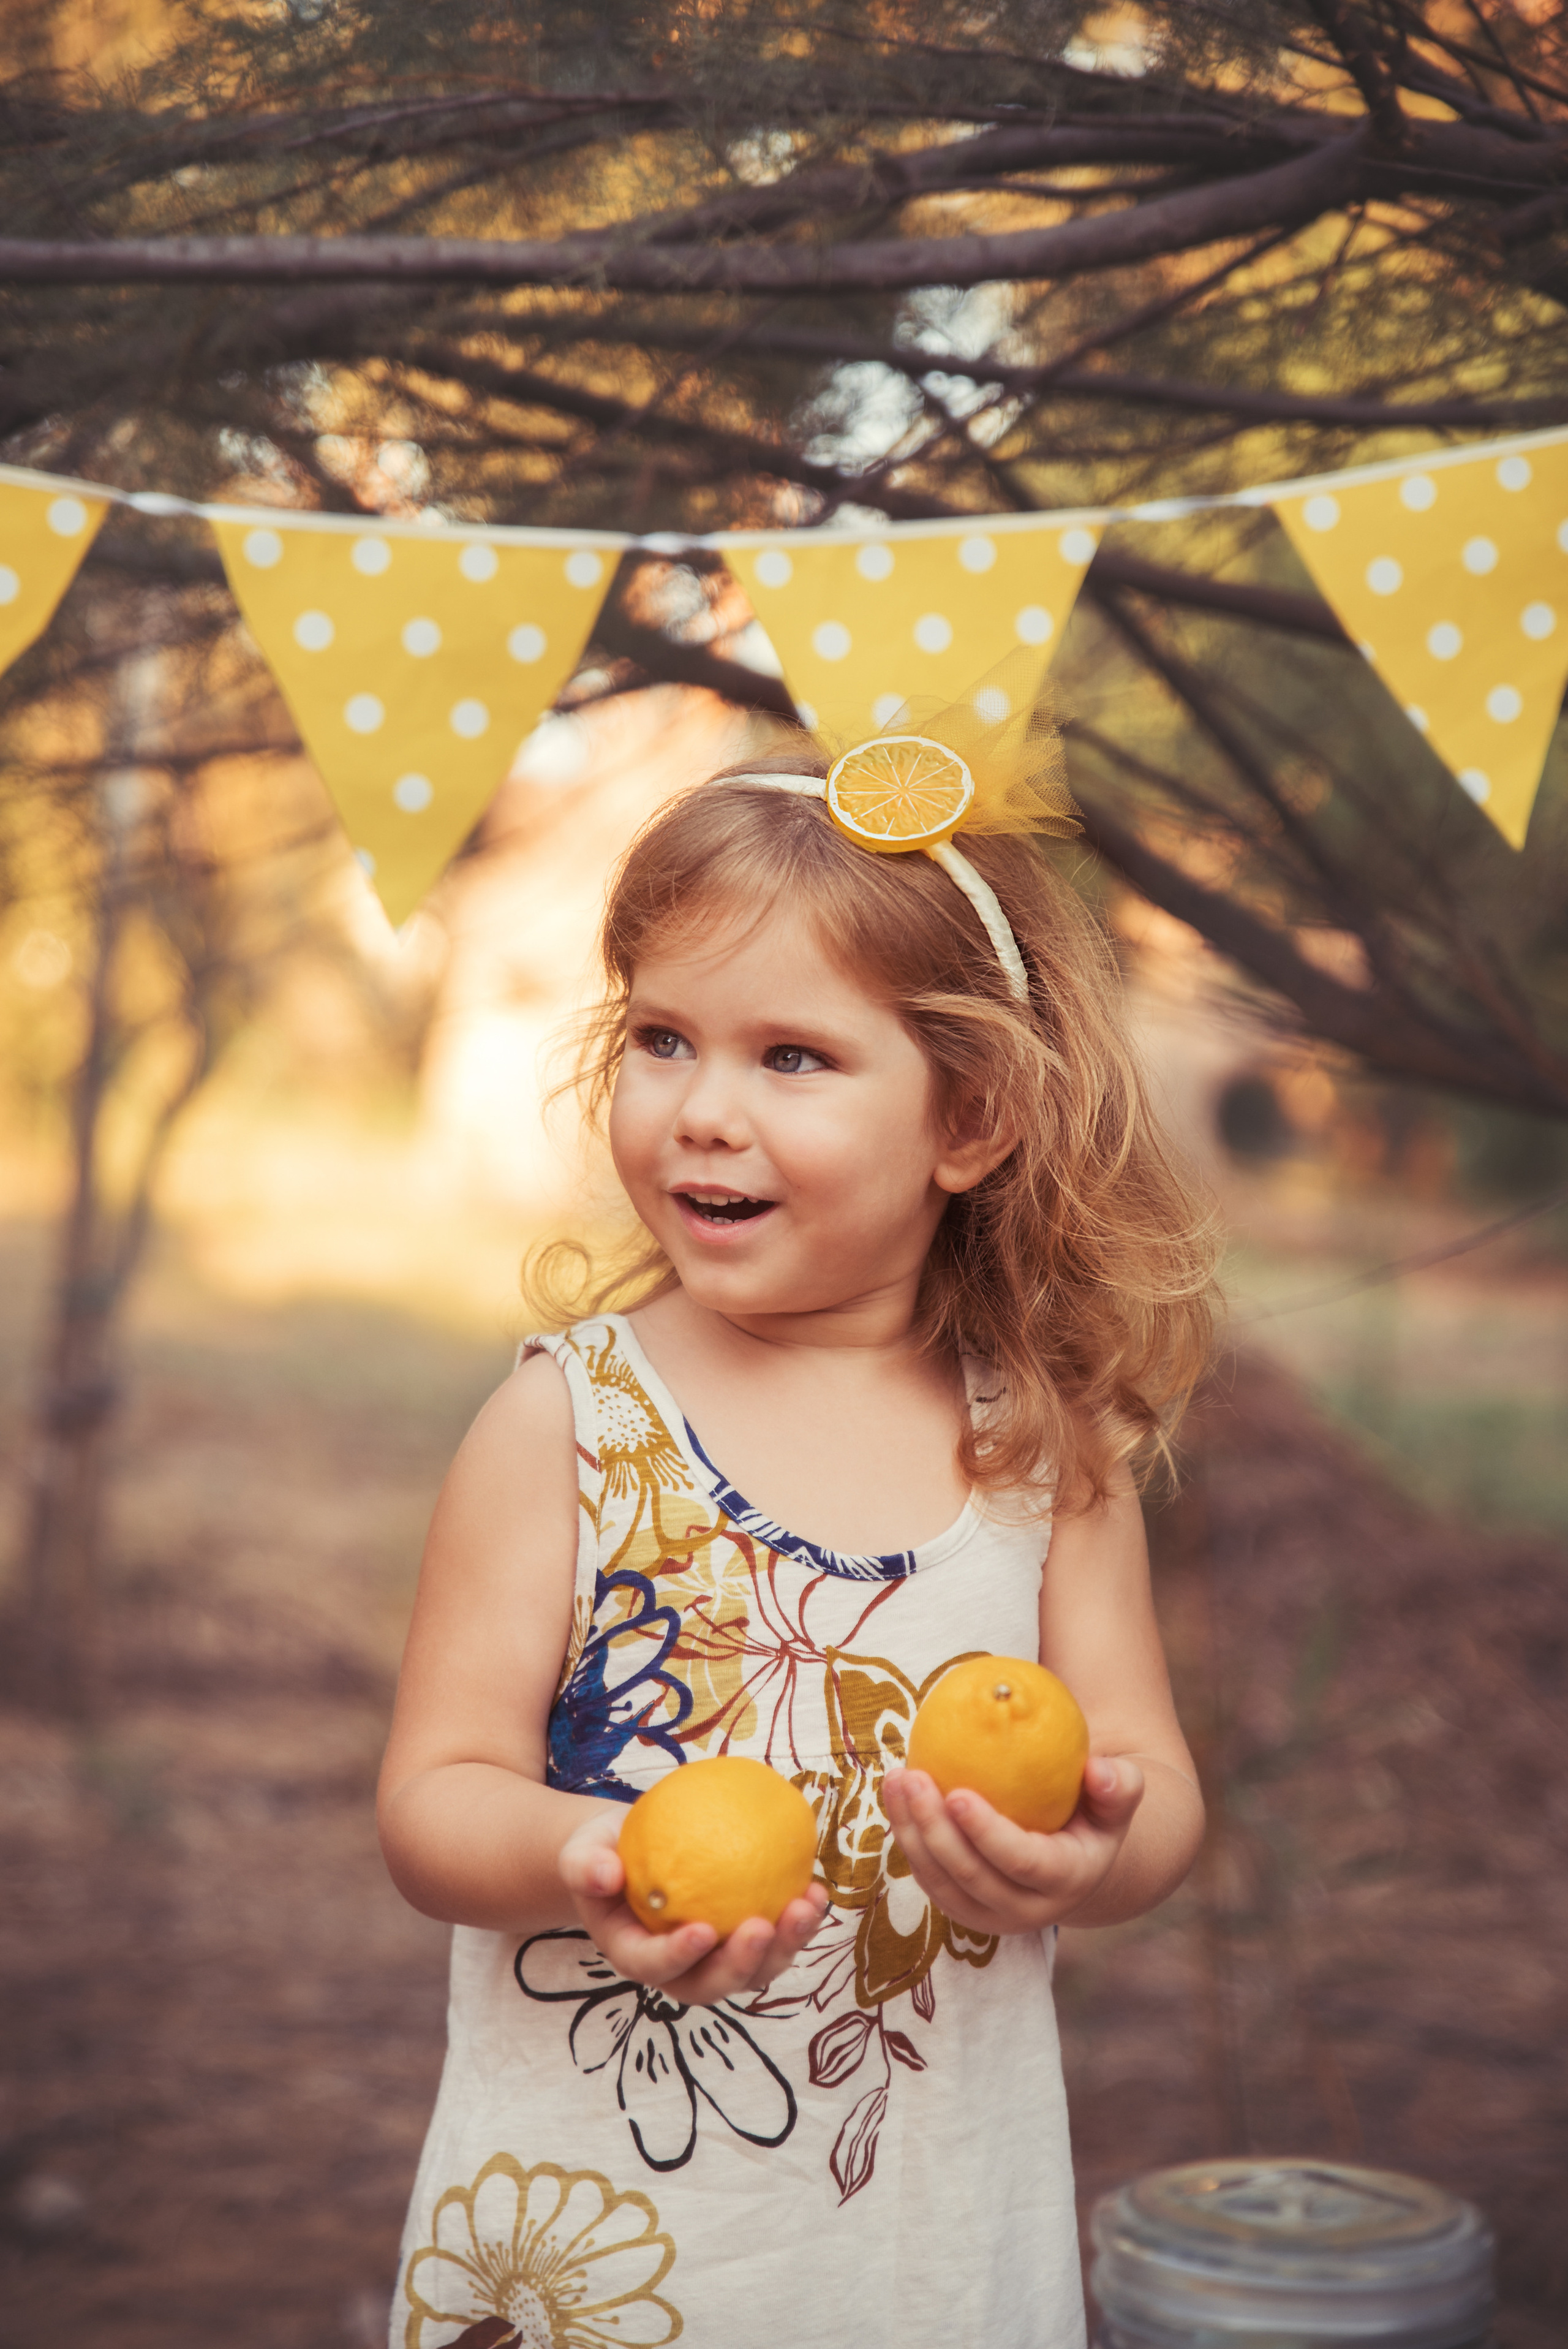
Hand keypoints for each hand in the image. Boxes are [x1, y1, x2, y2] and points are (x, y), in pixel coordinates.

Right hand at [557, 1806, 828, 2006]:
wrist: (628, 1851)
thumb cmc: (604, 1852)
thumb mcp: (583, 1851)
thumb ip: (587, 1864)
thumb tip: (604, 1873)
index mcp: (632, 1953)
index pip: (652, 1966)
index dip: (677, 1957)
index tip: (703, 1930)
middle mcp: (676, 1968)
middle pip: (710, 1984)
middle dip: (740, 1964)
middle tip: (762, 1926)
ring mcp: (714, 1957)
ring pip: (752, 1970)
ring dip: (784, 1946)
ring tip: (806, 1906)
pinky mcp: (742, 1939)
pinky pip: (774, 1938)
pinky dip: (798, 1920)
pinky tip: (815, 1888)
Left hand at [881, 1755, 1143, 1935]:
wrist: (1078, 1857)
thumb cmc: (1096, 1812)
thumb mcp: (1118, 1797)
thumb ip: (1119, 1784)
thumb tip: (1098, 1769)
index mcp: (1066, 1881)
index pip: (1022, 1863)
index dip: (988, 1834)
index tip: (957, 1793)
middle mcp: (1028, 1911)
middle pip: (971, 1876)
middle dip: (935, 1829)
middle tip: (913, 1776)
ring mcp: (992, 1916)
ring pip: (941, 1882)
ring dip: (911, 1832)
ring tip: (896, 1779)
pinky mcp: (964, 1909)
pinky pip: (929, 1879)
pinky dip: (908, 1839)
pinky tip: (896, 1796)